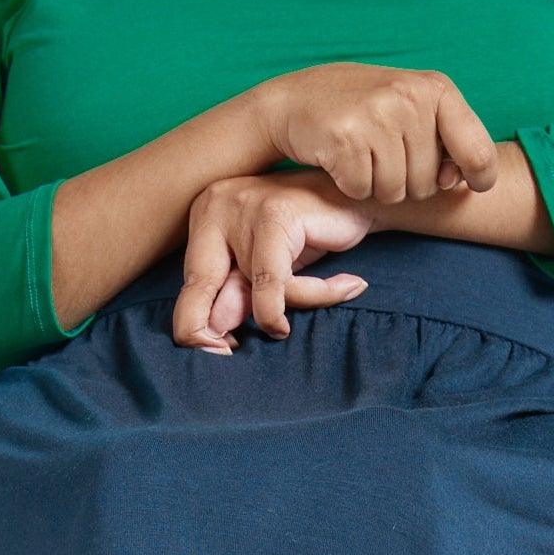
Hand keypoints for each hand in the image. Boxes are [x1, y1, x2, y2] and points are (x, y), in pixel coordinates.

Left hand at [173, 170, 375, 350]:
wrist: (363, 199)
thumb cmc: (311, 234)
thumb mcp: (266, 269)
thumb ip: (238, 295)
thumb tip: (212, 333)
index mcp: (206, 216)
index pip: (190, 284)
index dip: (195, 327)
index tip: (217, 354)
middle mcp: (216, 204)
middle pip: (199, 285)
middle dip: (207, 331)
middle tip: (226, 356)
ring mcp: (244, 205)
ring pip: (250, 288)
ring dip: (283, 309)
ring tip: (312, 306)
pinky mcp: (274, 214)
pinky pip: (280, 281)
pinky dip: (314, 295)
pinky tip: (347, 286)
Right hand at [257, 63, 497, 203]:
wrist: (293, 102)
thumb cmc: (359, 112)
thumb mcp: (410, 109)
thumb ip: (444, 139)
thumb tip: (455, 181)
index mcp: (434, 88)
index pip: (478, 151)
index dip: (479, 176)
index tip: (470, 184)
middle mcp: (409, 97)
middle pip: (429, 182)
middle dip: (407, 183)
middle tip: (382, 155)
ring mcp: (377, 116)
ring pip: (396, 192)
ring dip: (376, 187)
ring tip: (361, 155)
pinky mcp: (346, 139)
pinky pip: (363, 191)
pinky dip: (351, 187)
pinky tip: (340, 160)